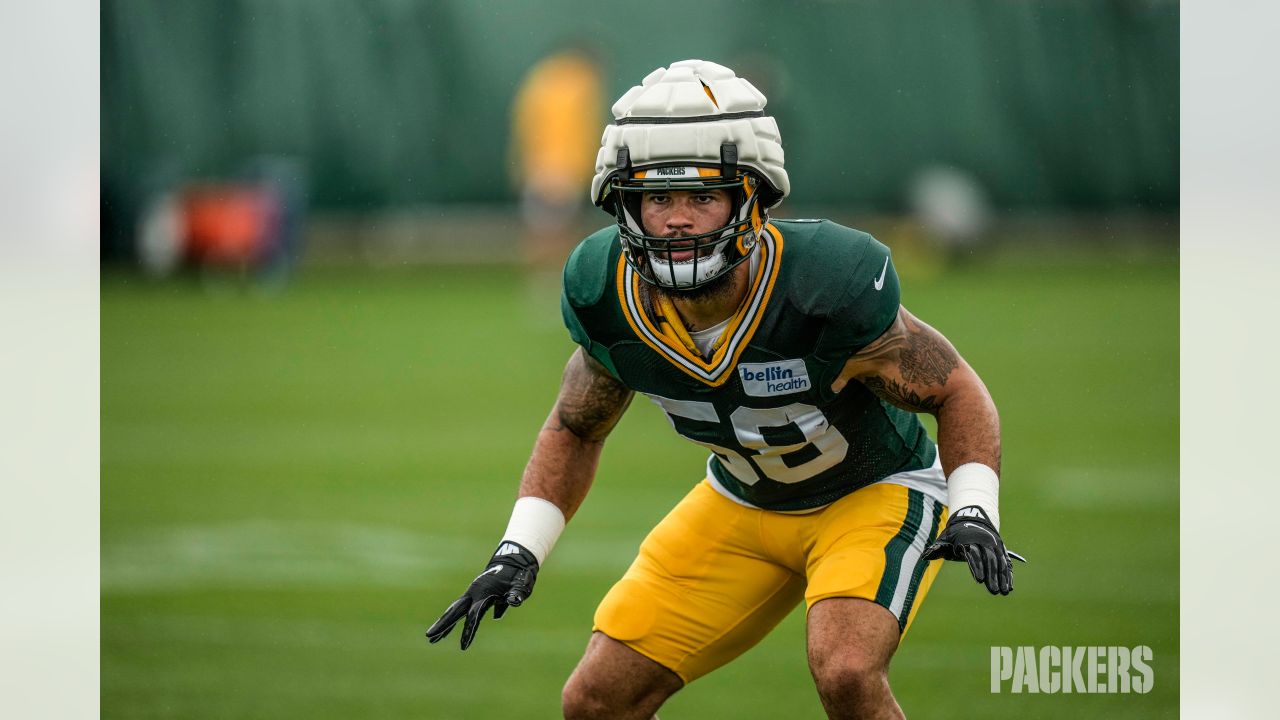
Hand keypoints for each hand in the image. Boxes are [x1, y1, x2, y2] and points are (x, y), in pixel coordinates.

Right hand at [425, 541, 539, 649]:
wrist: (513, 562)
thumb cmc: (518, 576)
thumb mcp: (520, 585)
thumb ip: (516, 593)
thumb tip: (514, 601)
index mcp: (484, 593)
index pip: (474, 615)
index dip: (469, 630)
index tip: (463, 646)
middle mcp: (474, 593)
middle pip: (455, 611)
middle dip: (443, 624)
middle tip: (429, 637)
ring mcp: (473, 594)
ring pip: (454, 611)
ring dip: (444, 624)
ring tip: (432, 639)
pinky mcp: (475, 596)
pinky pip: (460, 610)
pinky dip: (452, 620)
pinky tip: (446, 631)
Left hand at [923, 506, 1025, 594]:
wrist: (972, 519)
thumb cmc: (955, 534)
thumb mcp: (945, 539)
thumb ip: (937, 549)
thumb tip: (926, 556)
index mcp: (969, 539)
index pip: (974, 554)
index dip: (977, 567)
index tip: (980, 580)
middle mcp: (984, 542)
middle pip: (989, 560)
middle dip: (992, 576)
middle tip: (993, 591)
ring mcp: (994, 545)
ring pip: (1000, 562)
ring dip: (1003, 577)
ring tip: (1004, 592)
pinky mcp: (1001, 549)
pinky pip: (1006, 562)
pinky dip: (1008, 574)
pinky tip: (1009, 586)